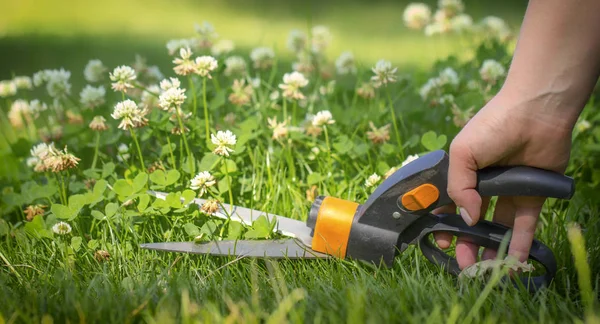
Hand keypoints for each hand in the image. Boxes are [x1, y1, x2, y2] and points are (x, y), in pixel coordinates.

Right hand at [434, 91, 573, 268]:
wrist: (536, 112)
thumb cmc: (492, 127)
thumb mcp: (462, 153)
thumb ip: (459, 188)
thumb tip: (469, 219)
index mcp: (462, 172)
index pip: (448, 205)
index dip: (444, 224)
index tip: (443, 242)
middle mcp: (484, 185)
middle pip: (473, 221)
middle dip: (467, 244)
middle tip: (466, 266)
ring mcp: (509, 191)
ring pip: (498, 227)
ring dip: (492, 249)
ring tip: (487, 272)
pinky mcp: (533, 195)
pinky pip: (525, 224)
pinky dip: (519, 244)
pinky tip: (513, 263)